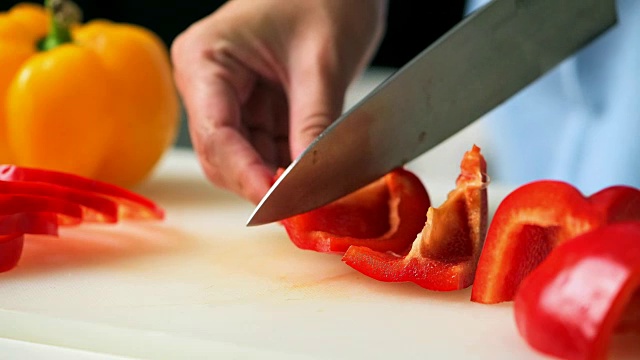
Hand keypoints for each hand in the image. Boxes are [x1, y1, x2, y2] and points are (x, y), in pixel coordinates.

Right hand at [171, 0, 387, 203]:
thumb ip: (313, 123)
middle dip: (260, 182)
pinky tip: (313, 175)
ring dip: (277, 179)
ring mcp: (229, 99)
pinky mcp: (254, 109)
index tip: (277, 202)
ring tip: (315, 192)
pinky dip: (288, 167)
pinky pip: (265, 150)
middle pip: (222, 155)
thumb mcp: (321, 62)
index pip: (215, 134)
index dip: (245, 174)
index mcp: (205, 60)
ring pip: (244, 159)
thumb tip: (307, 183)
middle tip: (301, 206)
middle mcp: (207, 83)